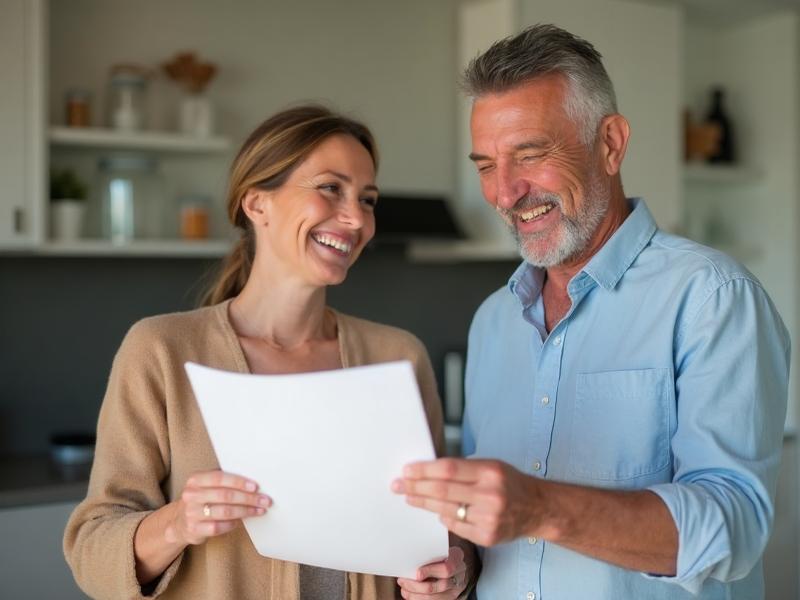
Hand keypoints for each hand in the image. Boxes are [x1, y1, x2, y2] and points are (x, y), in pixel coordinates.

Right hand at [166, 470, 271, 545]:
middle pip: (225, 495)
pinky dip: (233, 524)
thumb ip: (224, 481)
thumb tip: (253, 481)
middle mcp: (191, 495)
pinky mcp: (194, 530)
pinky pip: (218, 527)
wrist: (179, 522)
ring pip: (224, 512)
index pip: (219, 478)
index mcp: (195, 480)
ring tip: (259, 510)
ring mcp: (191, 513)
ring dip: (245, 511)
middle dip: (248, 498)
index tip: (256, 487)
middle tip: (264, 500)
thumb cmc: (202, 499)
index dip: (239, 482)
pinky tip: (241, 521)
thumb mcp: (207, 485)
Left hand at [392, 458, 538, 546]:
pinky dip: (443, 517)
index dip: (424, 470)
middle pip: (442, 491)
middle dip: (415, 488)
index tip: (406, 470)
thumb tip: (427, 470)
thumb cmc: (509, 482)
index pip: (448, 469)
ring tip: (409, 497)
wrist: (537, 508)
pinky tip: (436, 512)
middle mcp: (489, 495)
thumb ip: (463, 468)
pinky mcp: (487, 537)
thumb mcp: (490, 466)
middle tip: (397, 485)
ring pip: (445, 511)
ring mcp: (488, 518)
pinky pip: (455, 527)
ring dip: (423, 504)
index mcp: (489, 472)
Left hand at [396, 546, 466, 598]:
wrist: (454, 563)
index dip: (431, 571)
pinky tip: (409, 595)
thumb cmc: (441, 552)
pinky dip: (418, 599)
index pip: (447, 567)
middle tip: (402, 581)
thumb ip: (430, 551)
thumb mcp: (439, 547)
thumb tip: (410, 554)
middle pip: (441, 585)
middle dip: (418, 586)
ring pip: (436, 597)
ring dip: (416, 595)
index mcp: (457, 558)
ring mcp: (456, 589)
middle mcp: (459, 574)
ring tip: (404, 589)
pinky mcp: (449, 598)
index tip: (416, 573)